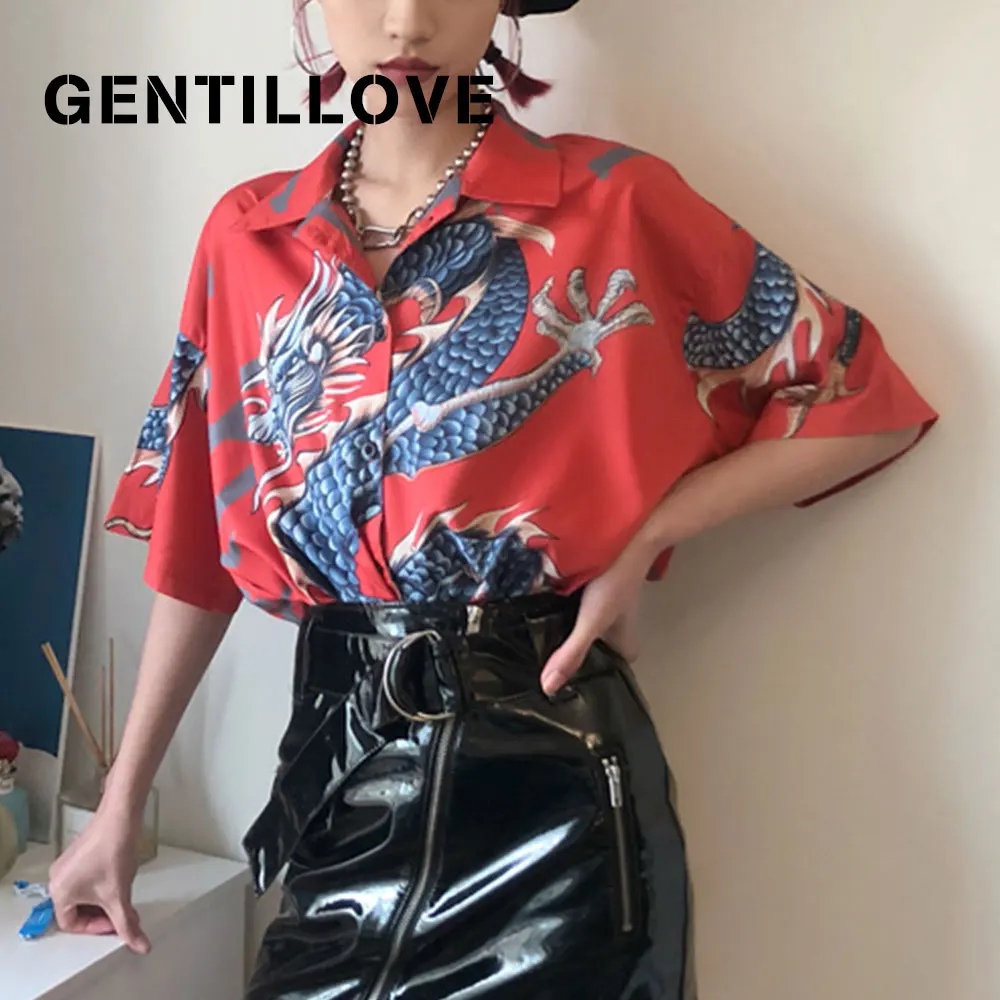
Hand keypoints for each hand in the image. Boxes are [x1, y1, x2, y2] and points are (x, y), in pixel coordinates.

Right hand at [48, 803, 150, 954]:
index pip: (72, 925)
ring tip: (123, 894)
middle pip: (77, 910)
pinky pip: (86, 879)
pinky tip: (119, 878)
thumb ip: (127, 924)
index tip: (116, 924)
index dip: (96, 928)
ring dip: (103, 899)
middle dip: (102, 914)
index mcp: (59, 893)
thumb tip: (140, 945)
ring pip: (84, 894)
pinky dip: (102, 885)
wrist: (121, 816)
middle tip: (122, 913)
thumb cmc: (113, 851)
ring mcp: (67, 865)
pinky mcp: (79, 853)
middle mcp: (57, 879)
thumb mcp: (119, 895)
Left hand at [540, 535, 652, 695]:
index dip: (605, 671)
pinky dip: (563, 599)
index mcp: (623, 634)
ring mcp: (609, 596)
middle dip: (579, 647)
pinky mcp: (596, 577)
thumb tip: (549, 688)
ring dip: (568, 622)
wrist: (630, 530)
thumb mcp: (592, 620)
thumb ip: (572, 652)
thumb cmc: (617, 578)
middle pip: (602, 641)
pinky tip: (542, 598)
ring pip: (589, 618)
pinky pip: (579, 596)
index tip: (579, 680)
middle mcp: (619, 618)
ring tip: (536, 631)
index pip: (620, 662)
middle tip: (547, 656)